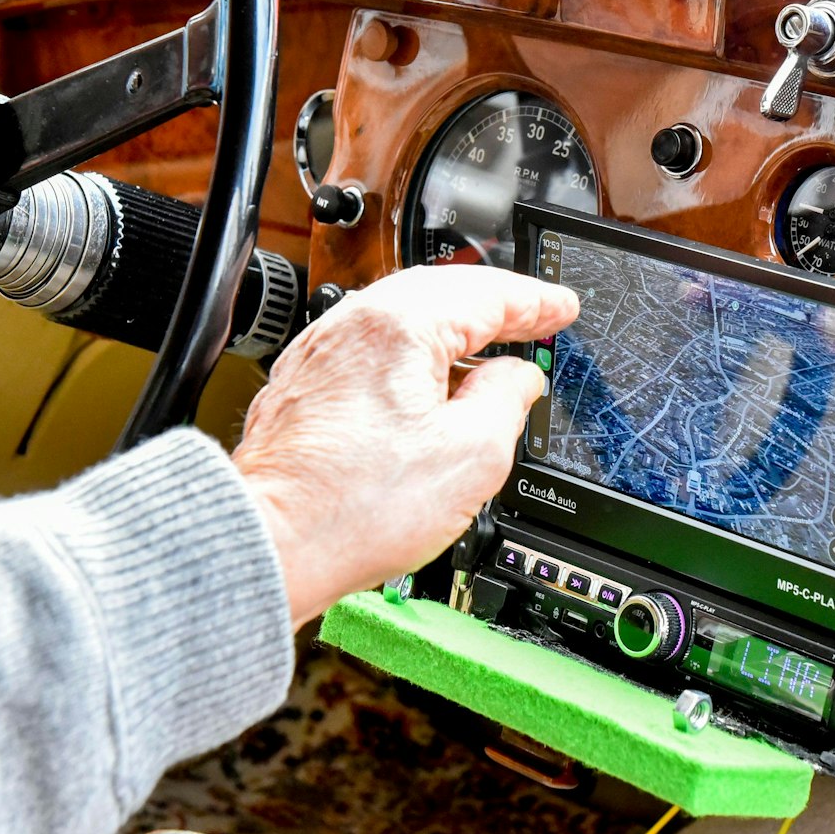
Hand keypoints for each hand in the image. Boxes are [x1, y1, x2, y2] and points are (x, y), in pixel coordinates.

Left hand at [232, 265, 578, 626]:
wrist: (274, 541)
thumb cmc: (354, 507)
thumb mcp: (473, 455)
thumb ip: (508, 399)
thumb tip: (518, 378)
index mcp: (400, 326)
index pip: (487, 294)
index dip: (535, 301)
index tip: (560, 306)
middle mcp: (353, 325)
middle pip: (441, 292)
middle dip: (494, 305)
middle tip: (534, 318)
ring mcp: (322, 351)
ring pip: (402, 316)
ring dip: (452, 327)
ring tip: (486, 352)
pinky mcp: (305, 382)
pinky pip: (372, 345)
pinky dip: (411, 351)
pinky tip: (426, 383)